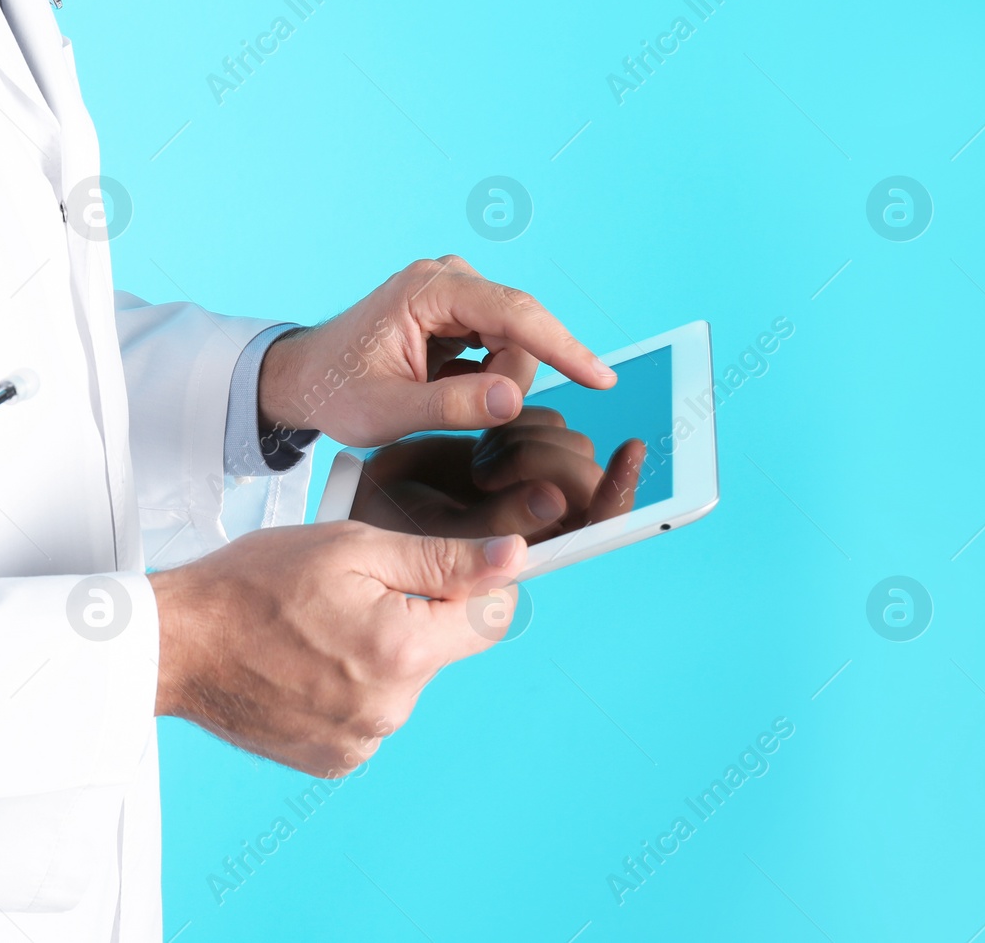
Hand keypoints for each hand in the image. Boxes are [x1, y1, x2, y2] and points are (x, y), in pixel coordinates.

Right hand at [149, 522, 527, 776]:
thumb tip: (513, 558)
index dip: (468, 585)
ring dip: (377, 653)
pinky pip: (369, 714)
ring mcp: (362, 742)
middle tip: (346, 594)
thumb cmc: (252, 586)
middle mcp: (391, 709)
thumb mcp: (351, 549)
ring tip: (315, 629)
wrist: (177, 645)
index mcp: (403, 651)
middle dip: (412, 617)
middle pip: (440, 651)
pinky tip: (305, 665)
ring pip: (402, 681)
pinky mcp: (335, 760)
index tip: (432, 571)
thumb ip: (441, 559)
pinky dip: (349, 688)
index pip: (490, 618)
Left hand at [258, 256, 616, 446]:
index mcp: (428, 289)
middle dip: (507, 380)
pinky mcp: (458, 310)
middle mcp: (447, 278)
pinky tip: (452, 390)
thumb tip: (513, 399)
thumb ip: (451, 407)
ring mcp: (454, 292)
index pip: (514, 313)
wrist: (307, 377)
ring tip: (443, 400)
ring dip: (496, 380)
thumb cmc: (337, 391)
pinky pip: (500, 344)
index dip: (563, 347)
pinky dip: (489, 376)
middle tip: (461, 413)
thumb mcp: (388, 413)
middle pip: (519, 330)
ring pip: (514, 340)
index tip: (601, 379)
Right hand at [349, 407, 648, 543]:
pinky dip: (519, 423)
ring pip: (571, 447)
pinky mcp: (522, 457)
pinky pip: (550, 423)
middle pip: (583, 480)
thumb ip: (496, 525)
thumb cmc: (387, 535)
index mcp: (533, 561)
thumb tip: (556, 503)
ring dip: (521, 443)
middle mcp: (544, 530)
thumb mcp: (435, 534)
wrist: (353, 512)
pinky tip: (481, 444)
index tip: (631, 450)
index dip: (617, 492)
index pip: (597, 528)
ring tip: (474, 465)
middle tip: (481, 471)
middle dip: (538, 462)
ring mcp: (535, 492)